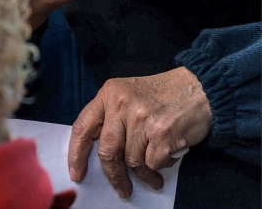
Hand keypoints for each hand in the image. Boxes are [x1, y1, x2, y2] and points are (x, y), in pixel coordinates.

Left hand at [68, 67, 212, 197]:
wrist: (200, 88)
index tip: (76, 173)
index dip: (76, 153)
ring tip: (153, 178)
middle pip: (107, 151)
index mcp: (108, 93)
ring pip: (132, 160)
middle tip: (122, 189)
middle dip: (113, 175)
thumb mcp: (128, 94)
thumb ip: (112, 116)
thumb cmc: (163, 95)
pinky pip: (153, 163)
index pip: (83, 127)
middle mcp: (121, 104)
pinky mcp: (162, 134)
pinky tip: (168, 158)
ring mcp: (142, 119)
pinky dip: (159, 167)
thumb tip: (101, 152)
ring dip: (143, 174)